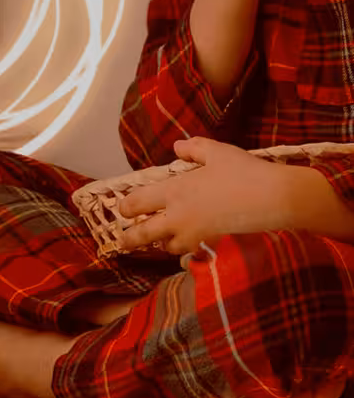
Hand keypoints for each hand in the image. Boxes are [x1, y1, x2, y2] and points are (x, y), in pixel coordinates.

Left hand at [115, 137, 294, 255]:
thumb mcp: (217, 152)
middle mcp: (178, 215)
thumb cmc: (244, 171)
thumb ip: (193, 148)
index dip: (125, 207)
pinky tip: (188, 242)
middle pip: (143, 234)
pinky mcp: (212, 242)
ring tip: (159, 239)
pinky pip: (190, 251)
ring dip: (161, 242)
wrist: (275, 198)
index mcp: (173, 190)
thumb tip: (178, 147)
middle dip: (129, 239)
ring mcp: (195, 232)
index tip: (123, 209)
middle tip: (122, 242)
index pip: (136, 203)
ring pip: (167, 246)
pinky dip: (185, 249)